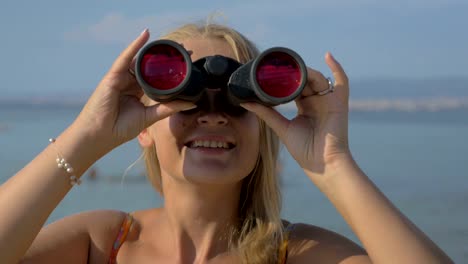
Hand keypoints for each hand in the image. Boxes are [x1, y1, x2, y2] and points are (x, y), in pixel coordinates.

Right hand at [73, 29, 194, 152]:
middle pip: (149, 66)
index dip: (170, 70)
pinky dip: (135, 46)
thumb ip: (168, 108)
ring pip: (140, 59)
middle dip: (166, 58)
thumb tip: (191, 103)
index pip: (155, 77)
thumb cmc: (120, 128)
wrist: (99, 135)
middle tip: (185, 50)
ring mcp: (121, 78)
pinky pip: (126, 58)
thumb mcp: (150, 116)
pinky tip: (145, 35)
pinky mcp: (113, 76)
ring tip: (172, 43)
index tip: (186, 64)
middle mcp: (129, 82)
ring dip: (155, 50)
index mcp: (137, 91)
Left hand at [241, 53, 349, 181]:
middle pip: (305, 80)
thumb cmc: (305, 150)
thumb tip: (245, 102)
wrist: (322, 164)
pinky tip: (328, 56)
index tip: (271, 70)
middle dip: (294, 73)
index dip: (285, 78)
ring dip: (306, 72)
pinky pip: (342, 81)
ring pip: (318, 78)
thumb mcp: (281, 127)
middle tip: (279, 67)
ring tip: (293, 70)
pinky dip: (337, 67)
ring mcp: (328, 101)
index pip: (294, 86)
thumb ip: (266, 113)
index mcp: (304, 106)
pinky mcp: (339, 102)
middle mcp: (316, 101)